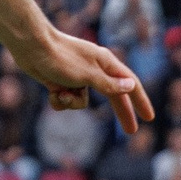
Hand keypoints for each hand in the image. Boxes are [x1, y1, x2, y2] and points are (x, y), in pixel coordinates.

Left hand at [19, 31, 154, 133]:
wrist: (31, 47)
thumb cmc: (60, 58)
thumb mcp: (88, 75)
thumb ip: (109, 84)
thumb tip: (131, 86)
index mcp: (105, 63)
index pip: (130, 84)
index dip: (140, 101)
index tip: (149, 117)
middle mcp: (94, 70)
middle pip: (112, 96)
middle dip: (119, 113)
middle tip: (131, 132)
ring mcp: (77, 77)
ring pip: (82, 102)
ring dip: (71, 102)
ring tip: (61, 92)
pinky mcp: (61, 82)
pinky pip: (66, 101)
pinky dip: (59, 101)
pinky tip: (51, 91)